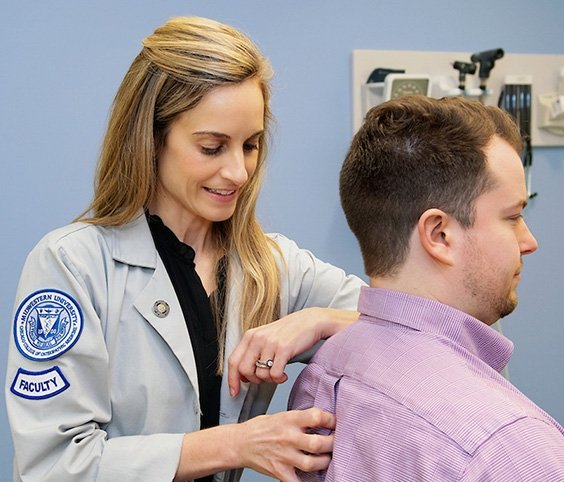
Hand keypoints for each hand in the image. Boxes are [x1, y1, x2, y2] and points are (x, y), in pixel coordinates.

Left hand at [228, 308, 357, 395]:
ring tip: (278, 374)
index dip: (232, 379)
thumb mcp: (266, 338)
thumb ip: (253, 352)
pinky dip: (279, 379)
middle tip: (265, 379)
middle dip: (254, 380)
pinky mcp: (284, 349)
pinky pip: (275, 374)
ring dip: (269, 380)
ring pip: (260, 374)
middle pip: (244, 370)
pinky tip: (284, 375)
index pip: (233, 361)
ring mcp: (270, 343)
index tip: (234, 391)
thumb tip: (242, 375)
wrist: (310, 321)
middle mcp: (258, 338)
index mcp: (250, 335)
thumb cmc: (289, 332)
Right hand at [236, 408, 335, 481]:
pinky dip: (307, 481)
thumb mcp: (281, 415)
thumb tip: (321, 421)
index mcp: (289, 419)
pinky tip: (313, 477)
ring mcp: (284, 456)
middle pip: (319, 443)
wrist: (240, 443)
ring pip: (313, 463)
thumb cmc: (260, 428)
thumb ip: (299, 419)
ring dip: (324, 462)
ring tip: (326, 458)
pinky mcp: (280, 472)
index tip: (335, 422)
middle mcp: (288, 437)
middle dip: (333, 443)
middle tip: (336, 442)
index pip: (317, 416)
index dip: (331, 419)